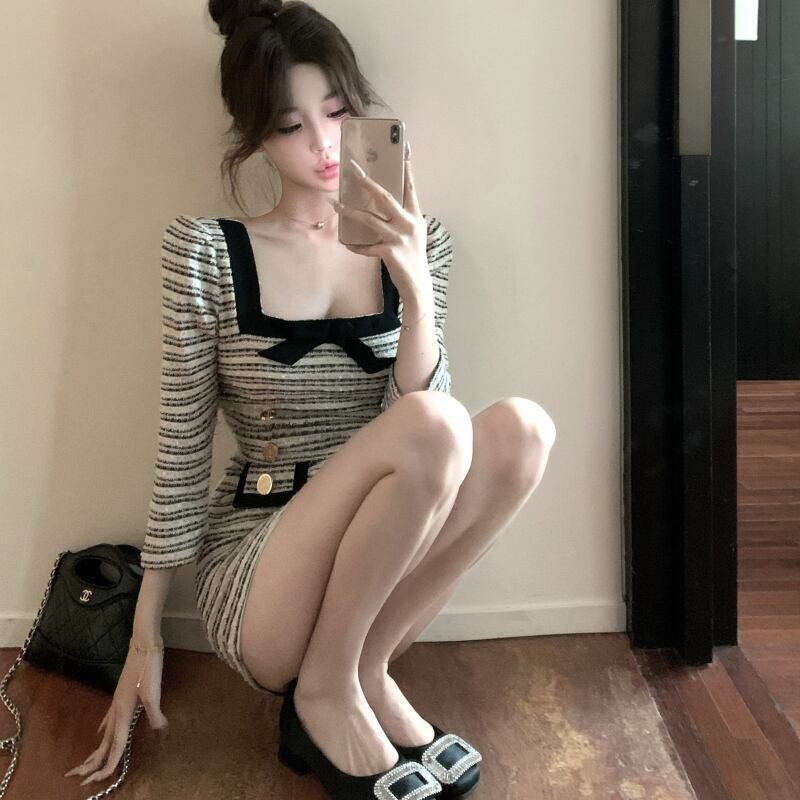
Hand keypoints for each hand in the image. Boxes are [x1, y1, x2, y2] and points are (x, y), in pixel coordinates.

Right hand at [63, 640, 167, 786]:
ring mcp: (116, 702)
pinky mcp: (120, 695)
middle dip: (92, 763)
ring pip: (104, 732)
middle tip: (79, 779)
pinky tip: (101, 731)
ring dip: (96, 749)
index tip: (97, 781)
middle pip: (103, 743)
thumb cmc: (148, 668)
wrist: (143, 645)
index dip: (108, 764)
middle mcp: (116, 710)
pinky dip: (103, 730)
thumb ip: (155, 714)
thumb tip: (160, 729)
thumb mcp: (154, 692)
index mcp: (123, 713)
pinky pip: (108, 719)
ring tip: (86, 763)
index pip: (115, 746)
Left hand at [330, 154, 432, 304]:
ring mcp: (399, 237)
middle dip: (366, 182)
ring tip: (335, 205)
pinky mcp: (389, 252)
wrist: (418, 286)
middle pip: (384, 197)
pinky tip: (346, 243)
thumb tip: (382, 207)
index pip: (410, 188)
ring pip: (369, 219)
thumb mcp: (413, 235)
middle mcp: (409, 224)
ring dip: (350, 211)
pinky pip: (366, 246)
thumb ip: (401, 220)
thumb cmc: (413, 259)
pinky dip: (355, 245)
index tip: (404, 151)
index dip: (407, 170)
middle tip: (353, 170)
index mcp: (415, 217)